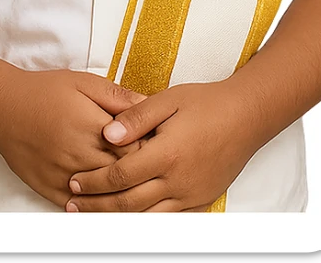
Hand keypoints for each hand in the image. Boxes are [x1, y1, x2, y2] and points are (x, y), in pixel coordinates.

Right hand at [0, 69, 152, 208]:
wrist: (3, 107)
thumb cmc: (43, 91)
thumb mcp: (83, 82)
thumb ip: (117, 95)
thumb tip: (148, 104)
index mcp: (93, 128)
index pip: (136, 150)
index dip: (149, 148)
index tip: (155, 143)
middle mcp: (80, 156)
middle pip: (123, 175)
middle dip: (139, 171)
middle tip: (150, 166)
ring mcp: (65, 176)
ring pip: (104, 197)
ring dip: (120, 192)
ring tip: (132, 185)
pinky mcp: (49, 189)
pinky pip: (79, 208)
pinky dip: (94, 207)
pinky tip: (104, 200)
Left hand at [65, 80, 259, 211]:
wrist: (246, 116)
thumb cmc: (205, 103)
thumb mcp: (168, 100)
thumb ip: (135, 118)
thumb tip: (106, 134)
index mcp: (166, 154)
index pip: (120, 176)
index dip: (94, 181)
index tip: (74, 181)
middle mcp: (178, 181)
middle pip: (128, 203)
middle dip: (97, 206)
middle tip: (73, 205)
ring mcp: (191, 195)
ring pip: (147, 217)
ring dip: (117, 219)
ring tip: (93, 217)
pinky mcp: (201, 201)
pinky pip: (168, 219)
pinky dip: (145, 221)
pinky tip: (129, 218)